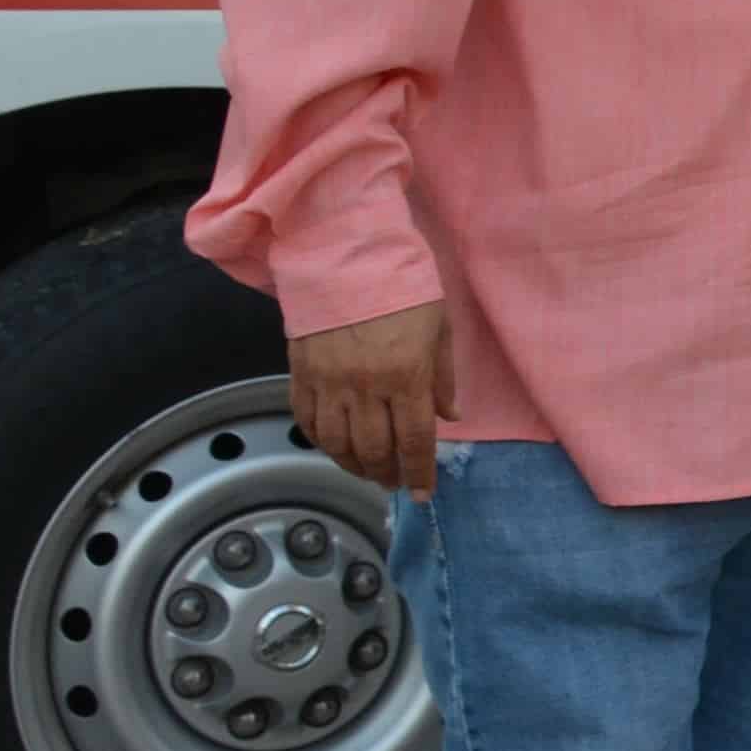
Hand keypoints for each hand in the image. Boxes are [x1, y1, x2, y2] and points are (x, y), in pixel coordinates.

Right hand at [289, 302, 453, 495]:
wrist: (344, 256)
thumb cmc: (402, 287)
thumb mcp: (439, 325)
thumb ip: (442, 376)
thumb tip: (450, 418)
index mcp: (405, 375)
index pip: (414, 440)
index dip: (418, 472)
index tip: (421, 493)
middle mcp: (365, 387)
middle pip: (374, 449)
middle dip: (386, 473)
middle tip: (393, 481)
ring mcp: (328, 383)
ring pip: (337, 443)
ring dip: (353, 465)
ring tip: (367, 470)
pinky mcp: (301, 375)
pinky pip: (307, 422)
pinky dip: (321, 442)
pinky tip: (334, 446)